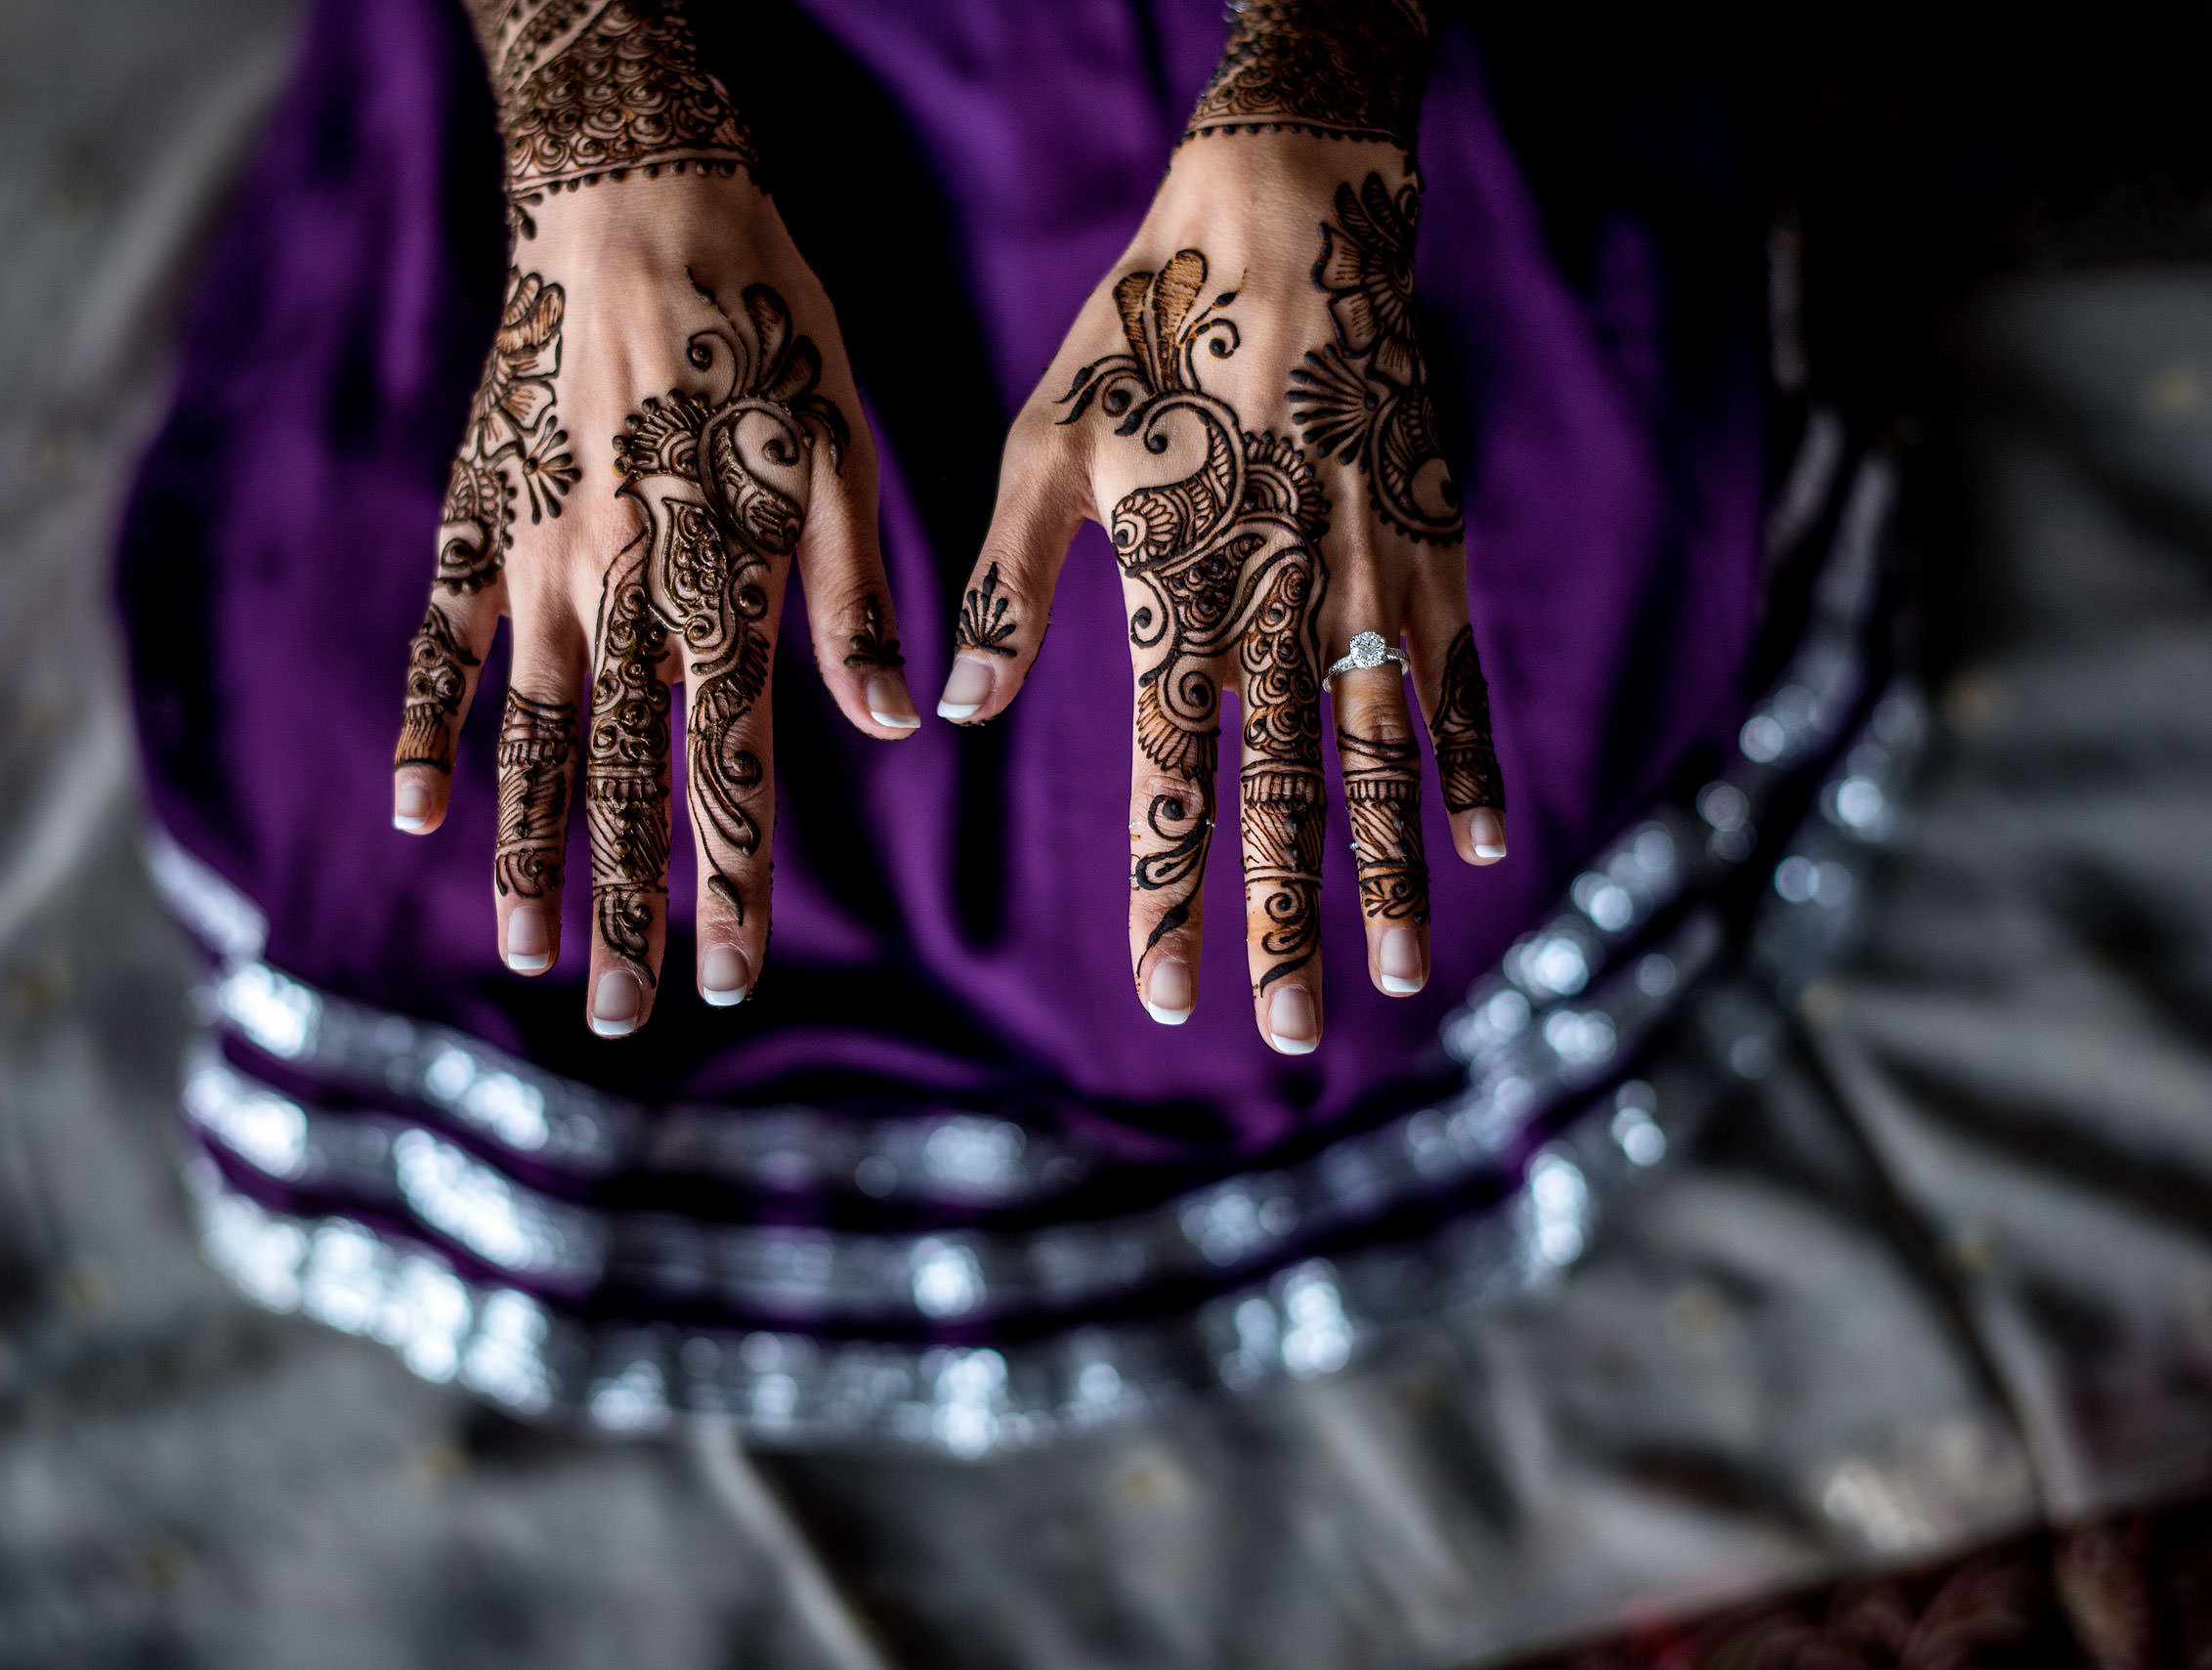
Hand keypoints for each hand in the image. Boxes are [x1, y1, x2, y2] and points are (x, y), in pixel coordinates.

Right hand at [391, 0, 911, 1037]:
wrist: (635, 203)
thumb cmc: (768, 330)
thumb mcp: (849, 450)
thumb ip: (857, 597)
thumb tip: (897, 729)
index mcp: (722, 580)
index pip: (727, 767)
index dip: (728, 882)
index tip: (730, 982)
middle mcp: (619, 590)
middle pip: (619, 779)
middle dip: (621, 907)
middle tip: (616, 1017)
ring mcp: (532, 561)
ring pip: (526, 736)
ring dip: (526, 851)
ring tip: (525, 956)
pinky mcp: (473, 521)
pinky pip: (436, 643)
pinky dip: (424, 726)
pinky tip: (416, 812)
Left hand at [939, 127, 1507, 1056]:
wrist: (1294, 223)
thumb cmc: (1147, 335)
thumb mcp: (1044, 447)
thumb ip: (1009, 587)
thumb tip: (953, 711)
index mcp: (1179, 598)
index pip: (1174, 782)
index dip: (1174, 893)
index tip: (1168, 991)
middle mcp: (1281, 613)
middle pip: (1287, 800)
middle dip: (1287, 923)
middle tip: (1293, 1031)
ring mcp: (1370, 589)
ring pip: (1385, 760)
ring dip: (1393, 875)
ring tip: (1405, 974)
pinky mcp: (1431, 552)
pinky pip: (1458, 681)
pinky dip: (1469, 762)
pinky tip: (1482, 842)